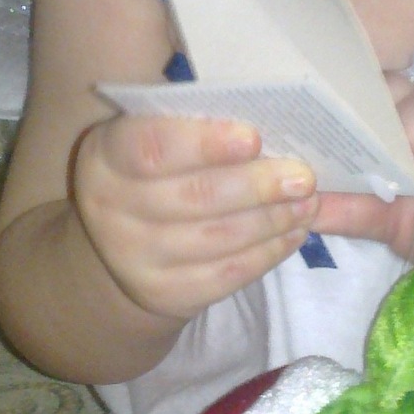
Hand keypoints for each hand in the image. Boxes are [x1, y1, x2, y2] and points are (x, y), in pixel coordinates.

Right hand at [73, 113, 319, 322]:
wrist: (124, 239)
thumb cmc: (160, 167)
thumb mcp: (161, 134)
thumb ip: (206, 122)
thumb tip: (281, 120)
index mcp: (106, 155)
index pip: (152, 147)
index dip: (205, 144)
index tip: (254, 138)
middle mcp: (109, 208)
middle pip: (194, 197)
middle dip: (257, 187)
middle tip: (303, 177)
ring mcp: (133, 258)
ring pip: (216, 239)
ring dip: (272, 220)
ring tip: (308, 202)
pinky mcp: (163, 294)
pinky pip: (225, 275)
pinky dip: (267, 254)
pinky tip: (294, 234)